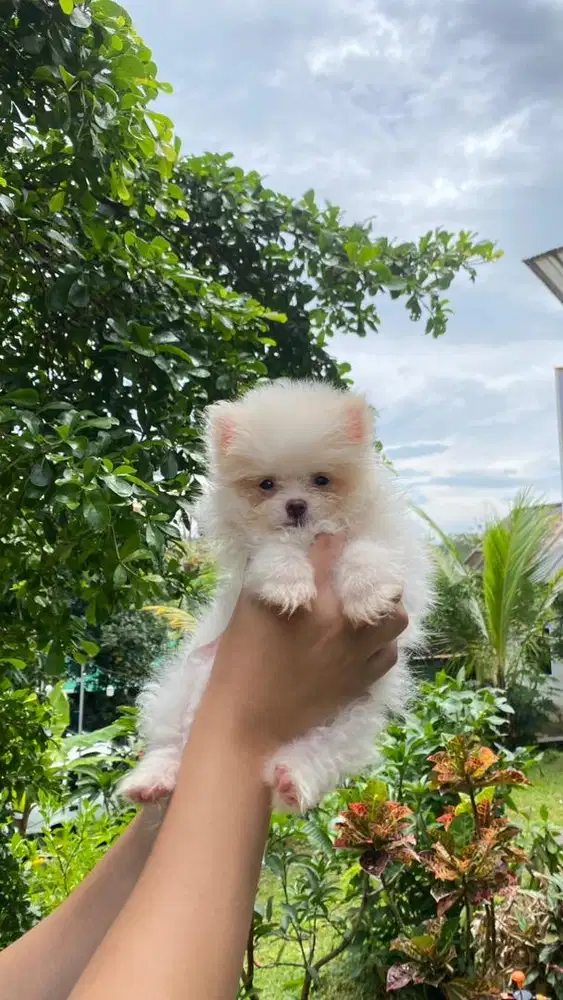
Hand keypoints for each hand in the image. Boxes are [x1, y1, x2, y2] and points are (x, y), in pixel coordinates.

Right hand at [201, 533, 407, 757]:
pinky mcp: (360, 683)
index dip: (332, 542)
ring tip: (368, 609)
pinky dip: (382, 643)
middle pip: (384, 586)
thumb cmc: (239, 661)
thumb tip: (297, 551)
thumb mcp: (248, 608)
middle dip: (374, 575)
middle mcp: (342, 626)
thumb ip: (274, 574)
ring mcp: (356, 656)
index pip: (331, 553)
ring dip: (386, 610)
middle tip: (359, 577)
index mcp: (312, 603)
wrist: (248, 723)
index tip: (330, 541)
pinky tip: (365, 641)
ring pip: (396, 622)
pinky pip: (388, 656)